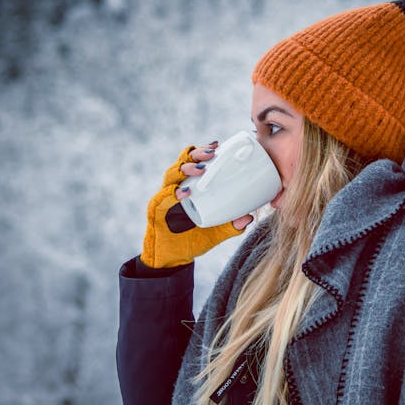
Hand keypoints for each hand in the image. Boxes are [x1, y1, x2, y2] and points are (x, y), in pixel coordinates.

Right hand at [140, 141, 253, 267]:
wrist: (172, 259)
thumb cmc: (192, 240)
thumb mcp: (216, 233)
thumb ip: (231, 225)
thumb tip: (249, 217)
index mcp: (189, 187)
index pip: (194, 162)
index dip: (203, 151)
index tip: (218, 145)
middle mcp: (175, 187)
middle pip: (183, 162)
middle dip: (196, 154)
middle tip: (212, 153)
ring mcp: (164, 197)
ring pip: (171, 174)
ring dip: (186, 169)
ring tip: (200, 169)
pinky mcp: (155, 209)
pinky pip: (163, 197)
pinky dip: (173, 193)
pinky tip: (184, 192)